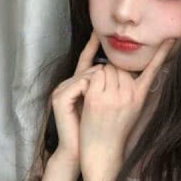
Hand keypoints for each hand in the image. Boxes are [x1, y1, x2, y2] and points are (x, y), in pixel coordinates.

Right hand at [51, 30, 104, 164]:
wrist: (86, 150)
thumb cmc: (97, 127)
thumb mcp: (104, 101)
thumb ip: (108, 85)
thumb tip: (121, 70)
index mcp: (79, 84)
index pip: (86, 59)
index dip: (92, 44)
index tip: (98, 30)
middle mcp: (68, 83)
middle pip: (93, 67)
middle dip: (106, 74)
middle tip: (115, 93)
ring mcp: (62, 89)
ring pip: (90, 74)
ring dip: (102, 85)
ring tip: (104, 101)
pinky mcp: (60, 98)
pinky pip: (83, 84)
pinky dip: (92, 90)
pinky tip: (94, 101)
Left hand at [79, 33, 175, 180]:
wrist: (102, 150)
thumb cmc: (117, 127)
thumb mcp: (134, 108)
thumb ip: (135, 88)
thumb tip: (134, 69)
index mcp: (140, 96)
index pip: (152, 70)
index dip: (162, 53)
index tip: (171, 39)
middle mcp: (129, 95)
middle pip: (121, 66)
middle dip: (112, 71)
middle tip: (107, 89)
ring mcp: (112, 96)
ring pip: (106, 68)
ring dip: (100, 75)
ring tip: (99, 93)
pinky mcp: (96, 98)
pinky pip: (94, 74)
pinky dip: (90, 79)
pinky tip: (90, 93)